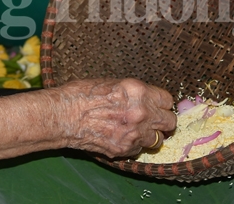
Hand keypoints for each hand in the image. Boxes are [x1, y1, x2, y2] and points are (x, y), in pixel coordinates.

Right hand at [56, 78, 176, 157]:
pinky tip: (122, 137)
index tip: (156, 105)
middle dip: (162, 121)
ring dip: (150, 135)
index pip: (167, 100)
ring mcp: (134, 134)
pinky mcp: (124, 149)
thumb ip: (134, 93)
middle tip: (153, 120)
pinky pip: (139, 150)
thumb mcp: (112, 83)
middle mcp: (141, 113)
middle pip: (170, 122)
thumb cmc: (81, 94)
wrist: (63, 116)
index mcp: (139, 92)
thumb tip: (145, 99)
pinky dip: (134, 145)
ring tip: (136, 130)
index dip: (161, 103)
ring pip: (158, 140)